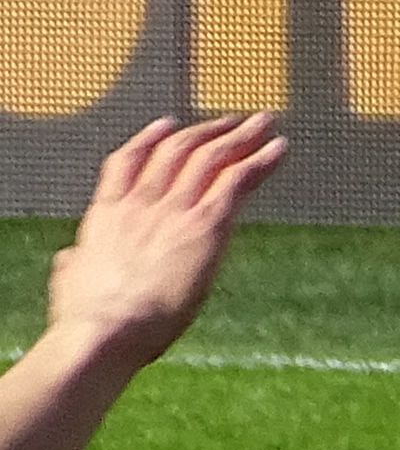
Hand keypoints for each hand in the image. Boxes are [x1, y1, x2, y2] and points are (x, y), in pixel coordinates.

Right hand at [43, 114, 281, 374]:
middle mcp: (140, 203)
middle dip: (206, 131)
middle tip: (232, 121)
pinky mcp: (205, 225)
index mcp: (106, 215)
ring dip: (241, 137)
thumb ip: (75, 267)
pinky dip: (261, 161)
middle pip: (176, 151)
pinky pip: (237, 181)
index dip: (150, 138)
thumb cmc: (87, 319)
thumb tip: (70, 261)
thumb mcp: (72, 283)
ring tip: (263, 123)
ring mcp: (172, 211)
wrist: (104, 328)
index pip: (127, 162)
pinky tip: (279, 149)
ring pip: (210, 158)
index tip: (168, 125)